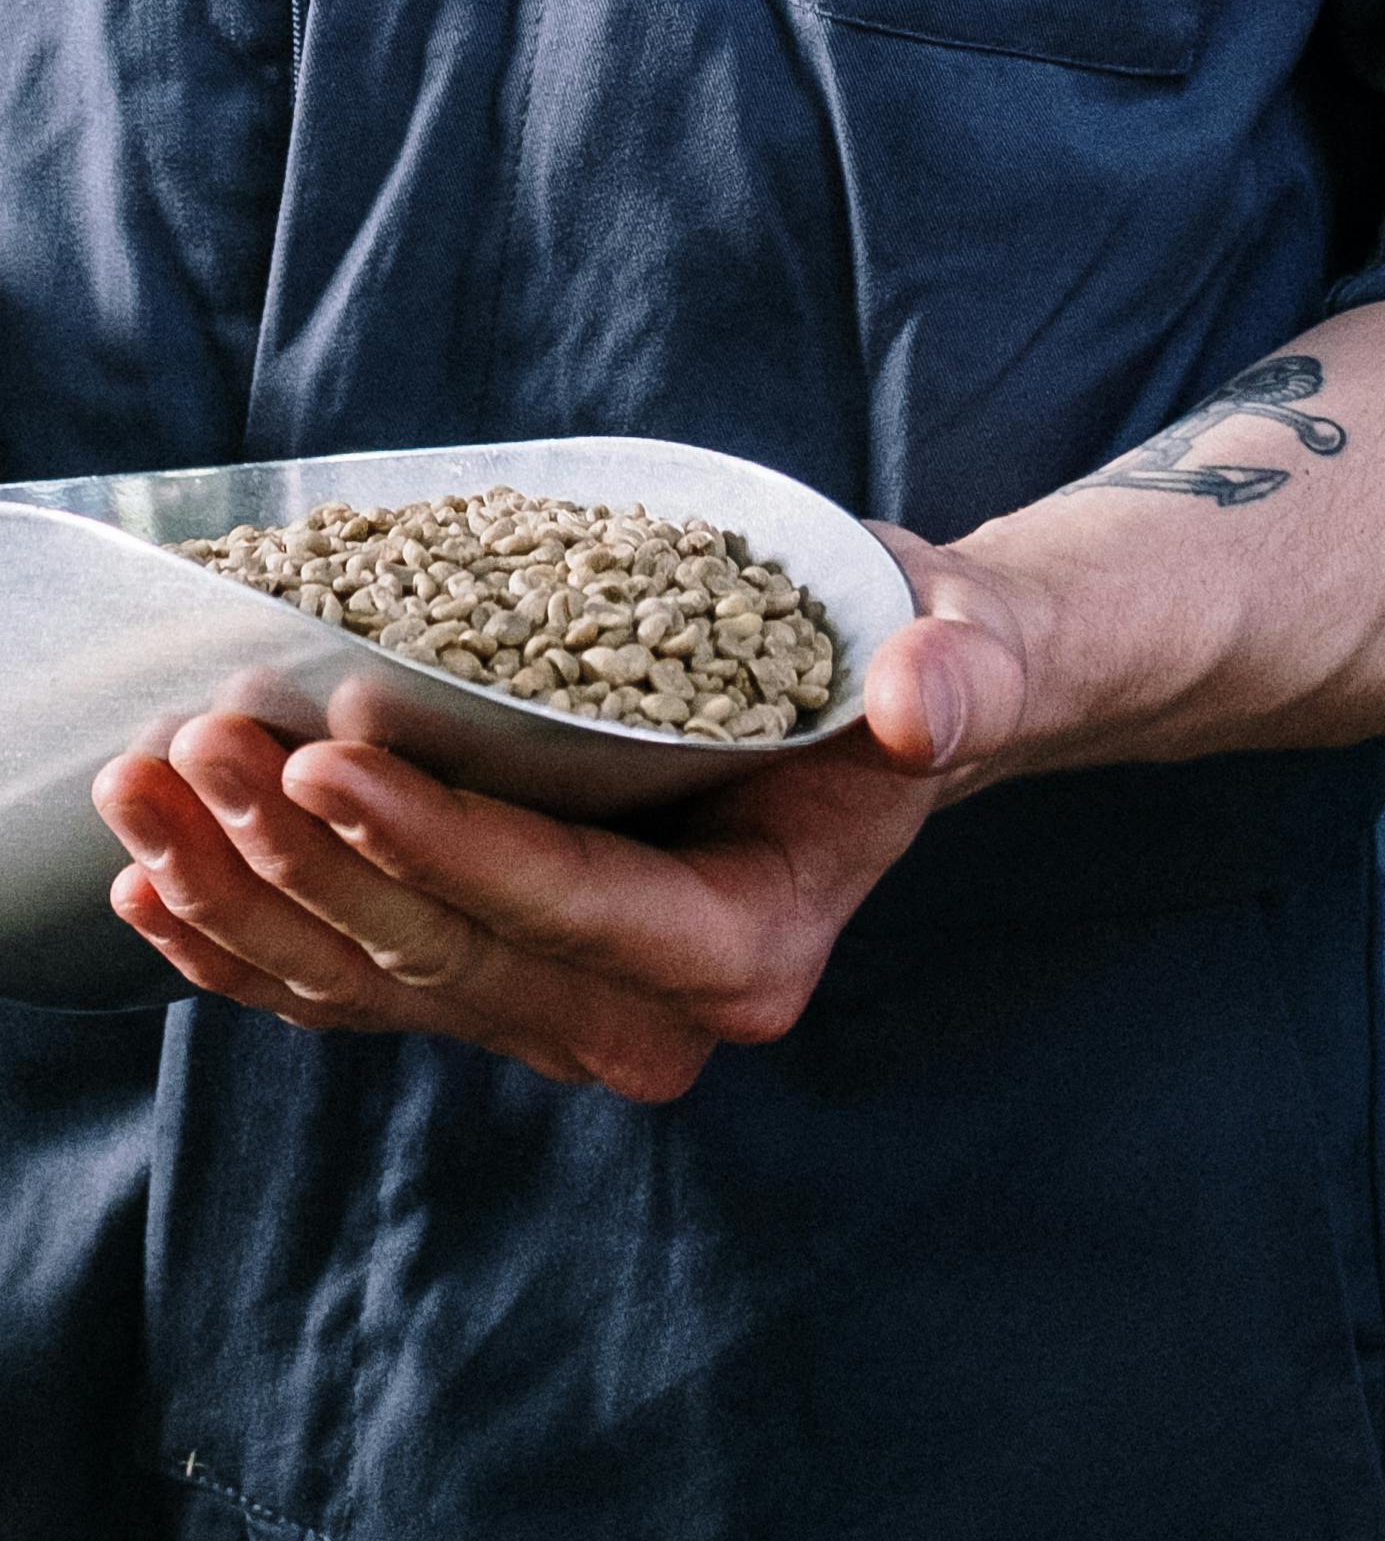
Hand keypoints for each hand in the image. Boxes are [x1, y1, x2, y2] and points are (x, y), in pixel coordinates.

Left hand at [88, 531, 1031, 1101]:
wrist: (888, 699)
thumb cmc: (919, 657)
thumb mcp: (958, 649)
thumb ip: (952, 681)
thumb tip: (919, 698)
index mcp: (754, 945)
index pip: (571, 905)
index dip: (444, 842)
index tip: (329, 758)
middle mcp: (654, 1008)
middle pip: (448, 953)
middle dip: (310, 856)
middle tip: (207, 741)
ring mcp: (566, 1003)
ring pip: (378, 982)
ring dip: (247, 894)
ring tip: (153, 784)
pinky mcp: (504, 970)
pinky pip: (357, 986)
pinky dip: (252, 940)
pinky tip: (160, 879)